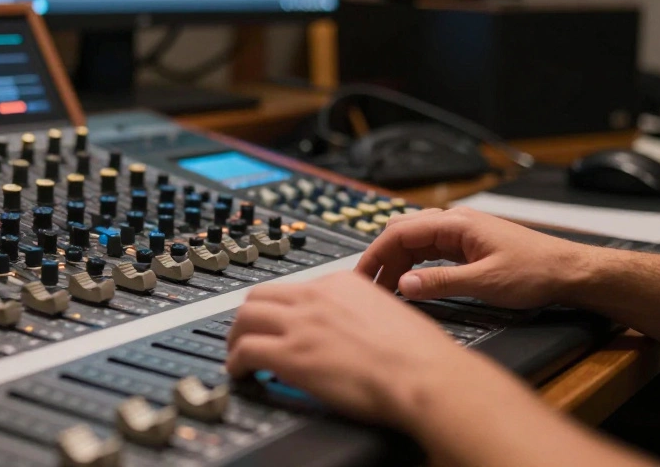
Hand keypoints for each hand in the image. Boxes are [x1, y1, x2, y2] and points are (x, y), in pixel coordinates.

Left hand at [226, 271, 484, 431]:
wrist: (423, 375)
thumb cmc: (419, 355)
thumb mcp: (388, 313)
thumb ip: (363, 313)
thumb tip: (354, 330)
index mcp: (342, 284)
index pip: (296, 288)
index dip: (283, 308)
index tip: (281, 321)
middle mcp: (316, 298)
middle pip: (261, 295)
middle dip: (250, 315)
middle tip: (248, 332)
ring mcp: (300, 324)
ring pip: (245, 318)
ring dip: (236, 336)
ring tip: (237, 352)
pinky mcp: (290, 355)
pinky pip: (245, 351)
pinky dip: (235, 362)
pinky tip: (241, 372)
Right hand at [356, 207, 596, 309]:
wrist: (569, 271)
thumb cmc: (535, 271)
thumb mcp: (485, 283)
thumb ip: (441, 283)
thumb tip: (405, 286)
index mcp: (456, 223)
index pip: (400, 232)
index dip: (375, 254)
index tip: (361, 275)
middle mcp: (455, 223)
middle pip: (403, 234)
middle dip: (382, 258)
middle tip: (369, 286)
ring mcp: (461, 233)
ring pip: (416, 243)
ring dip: (398, 264)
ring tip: (387, 290)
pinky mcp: (468, 247)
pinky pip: (431, 252)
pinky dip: (415, 266)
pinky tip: (411, 284)